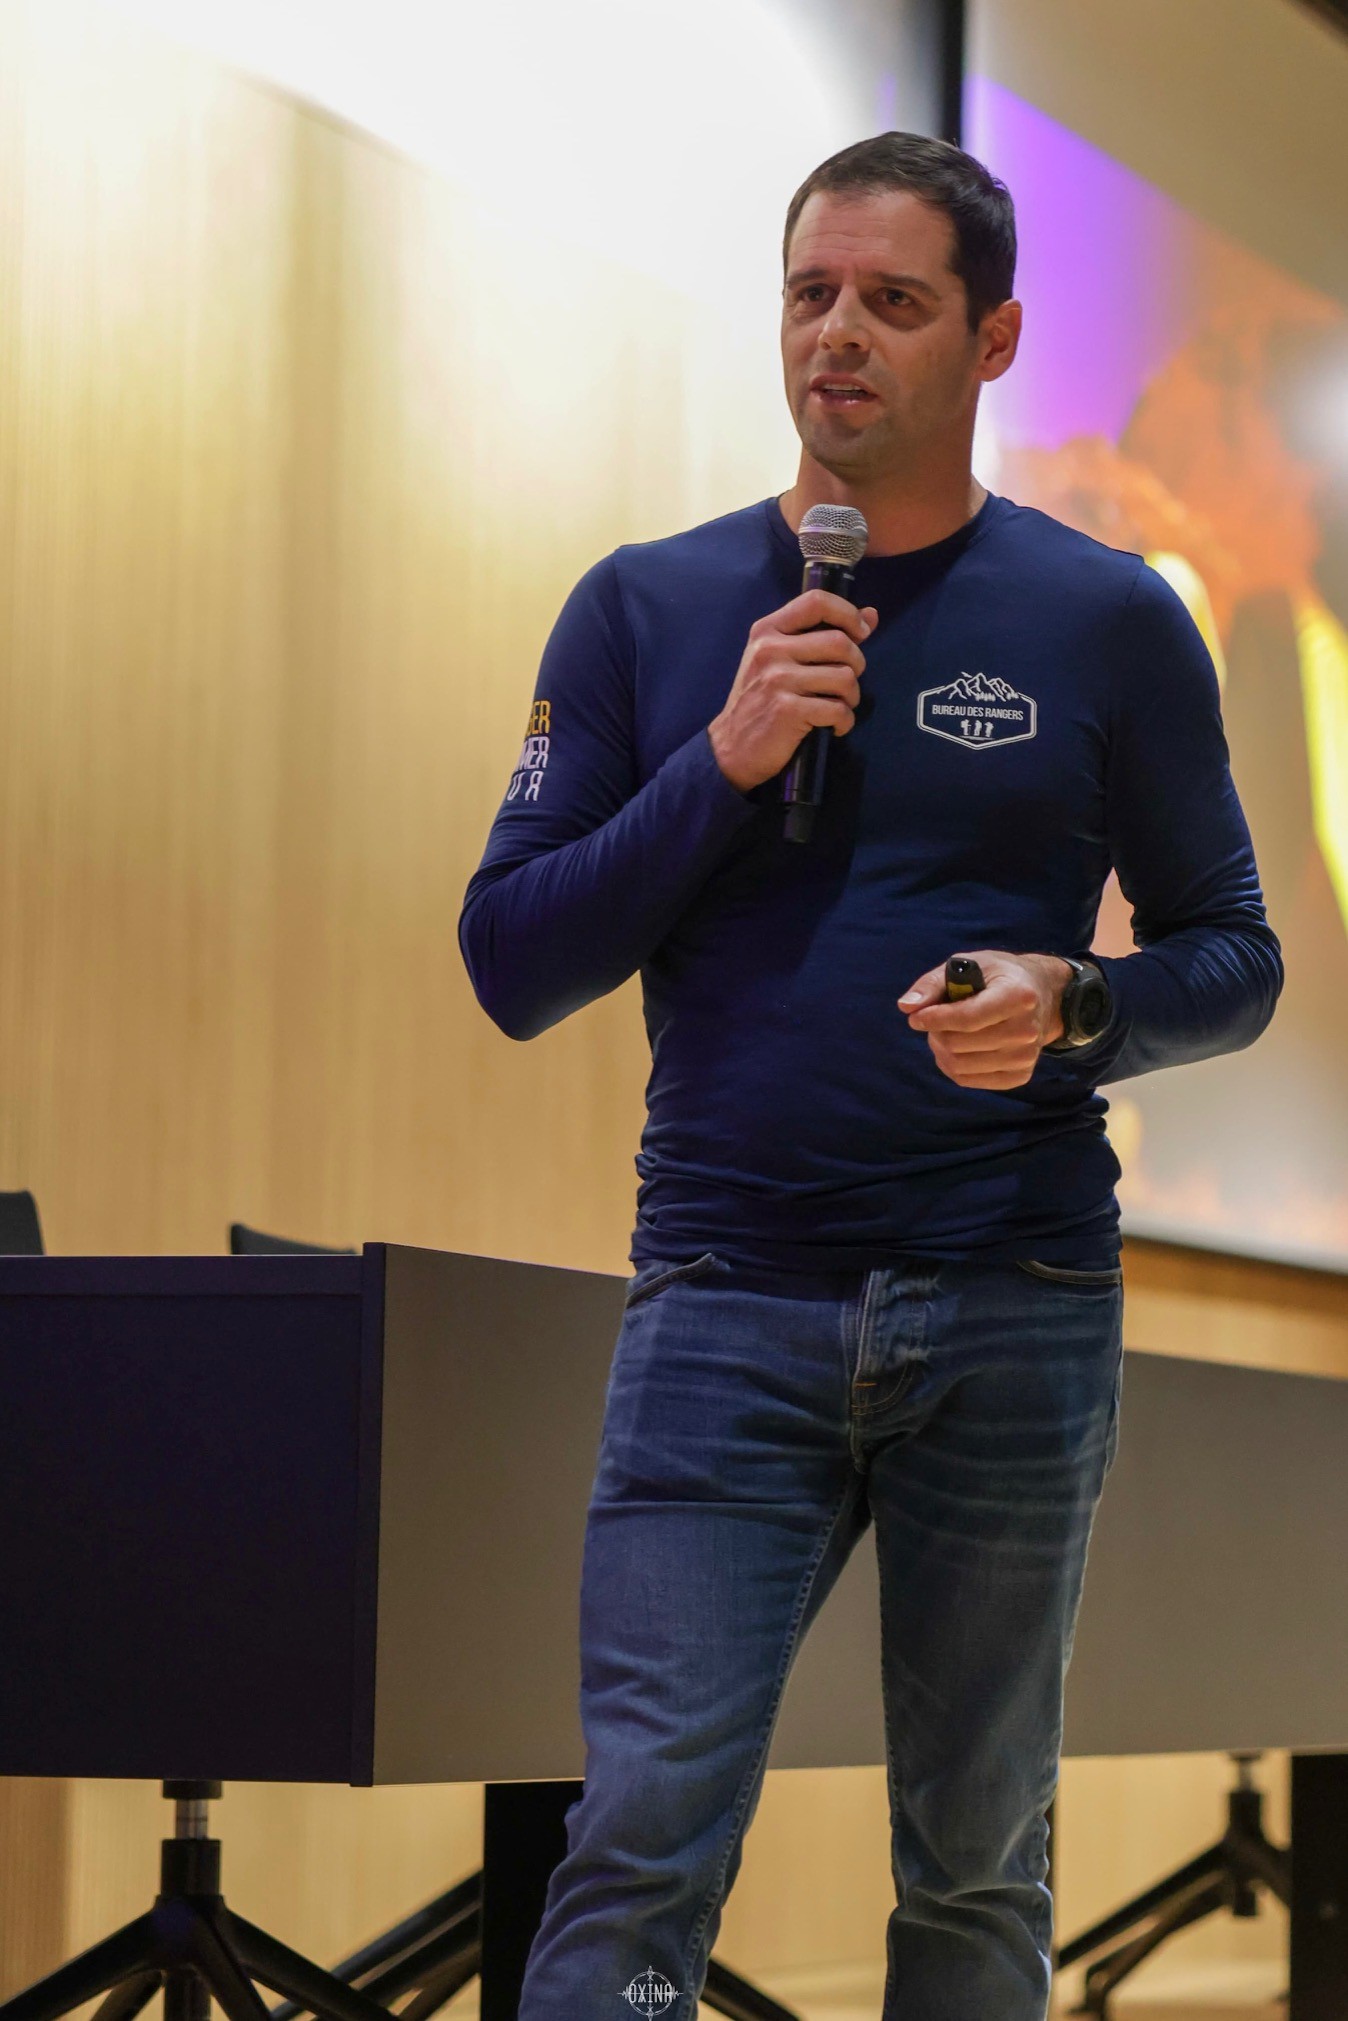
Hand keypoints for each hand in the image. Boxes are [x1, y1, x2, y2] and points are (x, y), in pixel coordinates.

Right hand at [708, 589, 879, 794]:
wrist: (732, 747)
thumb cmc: (761, 700)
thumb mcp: (780, 659)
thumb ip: (821, 634)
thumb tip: (871, 615)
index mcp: (768, 630)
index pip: (816, 601)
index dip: (848, 614)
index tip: (860, 633)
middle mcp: (770, 649)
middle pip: (840, 643)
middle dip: (856, 665)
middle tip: (845, 684)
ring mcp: (778, 679)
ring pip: (844, 677)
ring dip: (851, 697)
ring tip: (838, 706)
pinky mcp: (787, 710)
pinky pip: (838, 710)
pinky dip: (844, 721)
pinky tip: (834, 726)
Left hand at [897, 951, 1072, 1090]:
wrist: (1042, 996)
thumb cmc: (998, 977)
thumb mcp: (968, 964)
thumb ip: (933, 983)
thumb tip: (906, 1007)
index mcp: (1018, 996)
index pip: (967, 1018)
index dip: (934, 1019)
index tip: (915, 1018)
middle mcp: (1026, 1030)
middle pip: (959, 1044)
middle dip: (937, 1032)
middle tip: (936, 1020)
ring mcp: (1025, 1057)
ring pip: (959, 1066)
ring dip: (942, 1050)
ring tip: (947, 1032)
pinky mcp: (1020, 1076)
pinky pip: (969, 1080)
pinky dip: (953, 1067)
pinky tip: (958, 1049)